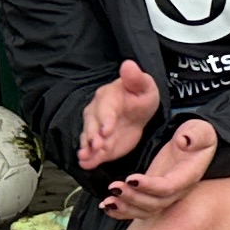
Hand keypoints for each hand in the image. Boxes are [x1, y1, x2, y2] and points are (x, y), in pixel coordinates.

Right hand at [75, 58, 160, 172]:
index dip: (105, 120)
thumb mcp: (144, 86)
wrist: (137, 111)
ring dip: (87, 149)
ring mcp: (96, 130)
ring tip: (86, 158)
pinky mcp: (100, 144)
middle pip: (92, 126)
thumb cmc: (139, 95)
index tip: (106, 130)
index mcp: (107, 98)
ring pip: (89, 140)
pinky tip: (86, 164)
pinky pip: (93, 152)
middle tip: (97, 146)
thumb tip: (128, 64)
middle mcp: (96, 114)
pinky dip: (89, 159)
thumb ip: (136, 78)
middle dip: (93, 137)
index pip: (105, 109)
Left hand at [101, 117, 217, 219]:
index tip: (131, 178)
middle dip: (133, 198)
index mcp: (187, 176)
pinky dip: (121, 212)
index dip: (150, 186)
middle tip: (113, 187)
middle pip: (155, 204)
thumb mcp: (200, 131)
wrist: (194, 144)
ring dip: (125, 208)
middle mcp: (176, 191)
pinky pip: (138, 209)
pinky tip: (106, 207)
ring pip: (145, 211)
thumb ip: (195, 135)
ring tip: (107, 201)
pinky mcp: (151, 194)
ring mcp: (163, 194)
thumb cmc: (197, 136)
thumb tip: (184, 141)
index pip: (168, 187)